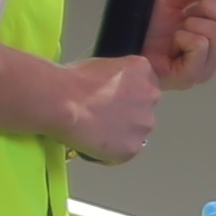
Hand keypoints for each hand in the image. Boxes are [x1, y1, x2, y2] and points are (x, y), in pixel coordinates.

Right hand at [49, 56, 164, 165]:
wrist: (64, 103)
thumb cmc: (73, 80)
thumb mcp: (100, 64)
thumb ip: (116, 77)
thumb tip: (109, 89)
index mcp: (142, 69)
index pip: (144, 83)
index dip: (126, 93)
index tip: (112, 98)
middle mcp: (151, 96)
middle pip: (143, 108)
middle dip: (127, 113)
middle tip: (103, 116)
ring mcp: (144, 124)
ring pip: (136, 131)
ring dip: (121, 132)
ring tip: (95, 130)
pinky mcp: (133, 147)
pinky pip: (124, 151)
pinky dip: (111, 151)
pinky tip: (93, 143)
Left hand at [146, 0, 215, 91]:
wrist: (121, 46)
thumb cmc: (145, 28)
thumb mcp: (173, 0)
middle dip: (211, 6)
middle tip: (188, 11)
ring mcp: (207, 68)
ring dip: (195, 24)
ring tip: (178, 31)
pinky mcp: (191, 77)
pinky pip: (201, 45)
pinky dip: (185, 37)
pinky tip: (173, 43)